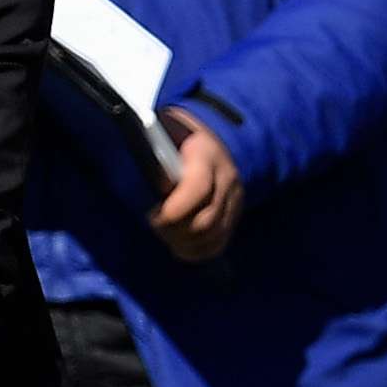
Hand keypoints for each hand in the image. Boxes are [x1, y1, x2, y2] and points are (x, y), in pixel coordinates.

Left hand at [150, 113, 242, 262]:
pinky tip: (179, 246)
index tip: (152, 215)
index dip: (173, 212)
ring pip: (214, 235)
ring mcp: (235, 195)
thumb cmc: (167, 138)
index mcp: (205, 154)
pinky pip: (220, 241)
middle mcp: (226, 176)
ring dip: (185, 243)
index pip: (197, 190)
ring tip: (165, 234)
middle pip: (206, 221)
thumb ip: (151, 159)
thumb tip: (155, 186)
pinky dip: (198, 250)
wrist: (196, 136)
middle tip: (155, 225)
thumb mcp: (156, 138)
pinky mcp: (235, 210)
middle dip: (175, 231)